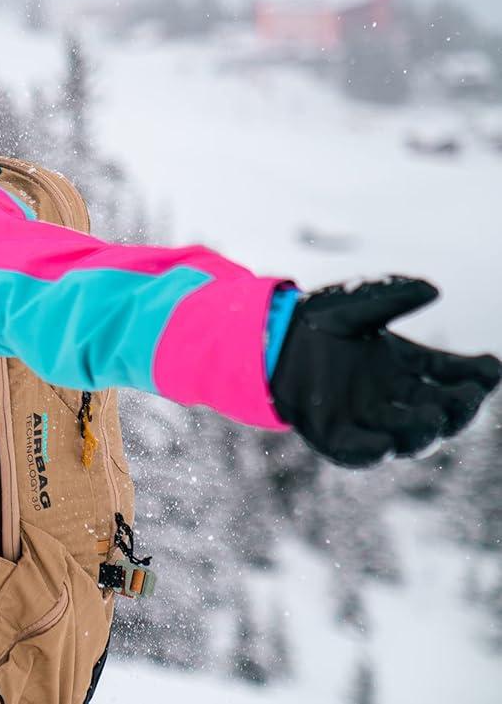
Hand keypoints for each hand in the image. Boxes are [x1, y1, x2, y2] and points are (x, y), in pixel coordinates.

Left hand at [270, 277, 499, 466]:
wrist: (263, 338)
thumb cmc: (314, 321)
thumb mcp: (355, 304)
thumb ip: (391, 296)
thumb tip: (433, 289)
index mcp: (404, 366)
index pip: (451, 374)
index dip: (476, 375)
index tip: (491, 367)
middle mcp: (392, 397)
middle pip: (439, 411)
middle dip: (460, 406)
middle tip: (470, 395)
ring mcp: (364, 419)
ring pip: (407, 436)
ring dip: (424, 430)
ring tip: (433, 417)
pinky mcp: (332, 435)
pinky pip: (358, 452)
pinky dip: (373, 451)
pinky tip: (384, 445)